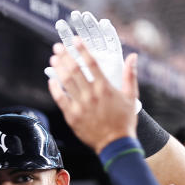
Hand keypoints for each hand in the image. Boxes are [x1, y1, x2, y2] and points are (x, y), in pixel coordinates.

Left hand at [47, 39, 138, 153]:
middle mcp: (91, 95)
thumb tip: (133, 56)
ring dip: (58, 69)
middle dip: (65, 56)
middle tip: (58, 46)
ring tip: (54, 59)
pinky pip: (60, 99)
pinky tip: (51, 80)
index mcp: (105, 88)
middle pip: (75, 70)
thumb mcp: (131, 96)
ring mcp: (80, 106)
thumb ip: (130, 75)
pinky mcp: (72, 116)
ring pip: (66, 82)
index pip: (91, 63)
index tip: (75, 40)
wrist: (115, 144)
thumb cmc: (124, 121)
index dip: (82, 50)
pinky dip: (54, 89)